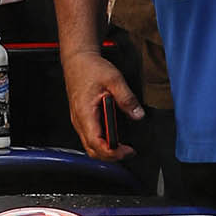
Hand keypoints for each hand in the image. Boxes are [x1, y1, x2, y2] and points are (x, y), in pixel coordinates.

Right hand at [63, 48, 141, 165]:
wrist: (77, 59)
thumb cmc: (90, 68)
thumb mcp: (114, 79)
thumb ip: (127, 99)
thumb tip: (138, 115)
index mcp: (85, 113)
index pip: (96, 143)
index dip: (112, 152)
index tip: (127, 150)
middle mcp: (79, 120)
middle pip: (92, 150)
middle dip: (111, 156)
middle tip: (128, 151)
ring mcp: (78, 120)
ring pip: (90, 146)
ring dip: (106, 151)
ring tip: (123, 147)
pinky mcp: (81, 118)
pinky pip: (90, 137)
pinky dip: (102, 143)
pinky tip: (113, 137)